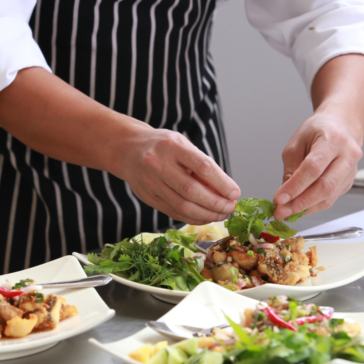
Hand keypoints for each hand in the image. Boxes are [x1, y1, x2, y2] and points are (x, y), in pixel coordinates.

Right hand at [116, 127, 240, 224]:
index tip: (235, 193)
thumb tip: (225, 190)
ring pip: (182, 205)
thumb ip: (201, 165)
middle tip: (230, 208)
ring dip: (206, 214)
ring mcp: (151, 182)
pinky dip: (192, 218)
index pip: (202, 166)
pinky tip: (205, 217)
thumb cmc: (163, 146)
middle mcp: (159, 164)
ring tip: (221, 214)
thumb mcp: (183, 145)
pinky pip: (173, 212)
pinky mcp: (147, 197)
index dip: (221, 183)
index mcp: (173, 146)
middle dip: (215, 203)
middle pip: (191, 190)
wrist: (128, 150)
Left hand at [273, 112, 363, 219]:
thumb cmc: (318, 131)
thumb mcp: (297, 143)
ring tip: (286, 212)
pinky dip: (312, 206)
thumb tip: (285, 196)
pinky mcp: (349, 182)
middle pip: (325, 186)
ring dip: (305, 208)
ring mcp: (352, 171)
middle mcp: (348, 155)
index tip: (279, 199)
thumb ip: (291, 168)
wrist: (342, 125)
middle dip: (301, 203)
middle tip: (281, 212)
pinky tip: (298, 207)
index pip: (313, 168)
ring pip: (329, 197)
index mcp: (333, 139)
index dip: (295, 186)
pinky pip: (330, 198)